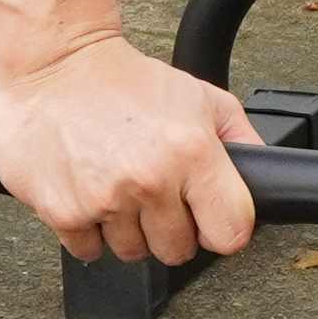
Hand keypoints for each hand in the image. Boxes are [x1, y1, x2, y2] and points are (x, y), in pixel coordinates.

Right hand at [0, 38, 260, 268]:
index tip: (206, 217)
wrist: (55, 66)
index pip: (229, 234)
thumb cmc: (125, 82)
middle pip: (178, 251)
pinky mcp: (64, 211)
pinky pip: (89, 250)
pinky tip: (89, 191)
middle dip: (169, 228)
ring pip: (132, 253)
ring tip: (117, 186)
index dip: (220, 227)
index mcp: (191, 153)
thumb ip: (241, 139)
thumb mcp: (200, 96)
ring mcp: (105, 199)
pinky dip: (89, 229)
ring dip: (127, 229)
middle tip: (153, 193)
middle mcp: (150, 180)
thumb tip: (262, 177)